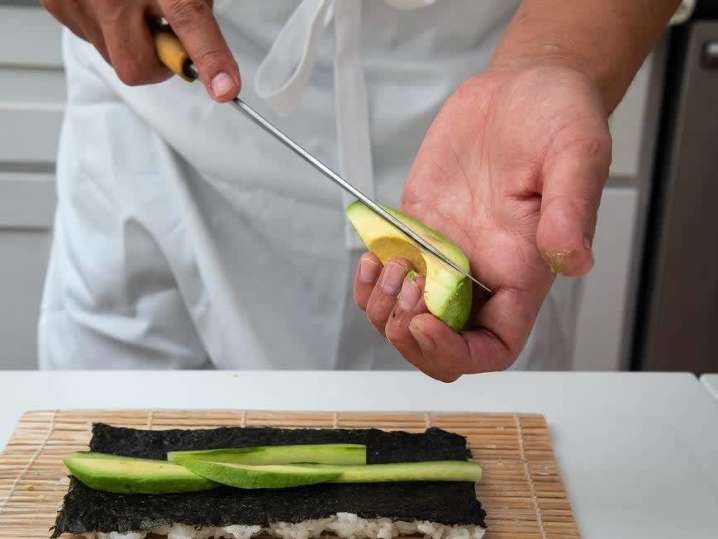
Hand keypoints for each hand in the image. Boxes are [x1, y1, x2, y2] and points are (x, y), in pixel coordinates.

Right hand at [42, 0, 239, 100]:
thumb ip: (196, 10)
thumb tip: (210, 58)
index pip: (188, 20)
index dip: (210, 58)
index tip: (225, 87)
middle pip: (137, 66)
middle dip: (157, 59)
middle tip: (164, 31)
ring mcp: (74, 0)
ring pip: (114, 57)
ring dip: (132, 43)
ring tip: (132, 4)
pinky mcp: (56, 4)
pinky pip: (92, 39)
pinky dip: (108, 29)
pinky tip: (111, 3)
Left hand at [354, 65, 610, 380]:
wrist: (522, 87)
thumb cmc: (558, 120)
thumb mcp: (576, 155)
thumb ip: (570, 210)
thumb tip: (571, 260)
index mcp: (521, 271)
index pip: (492, 348)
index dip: (455, 353)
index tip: (425, 322)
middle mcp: (480, 271)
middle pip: (440, 342)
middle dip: (408, 332)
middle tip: (404, 286)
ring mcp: (444, 252)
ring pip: (405, 314)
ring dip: (382, 307)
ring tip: (386, 265)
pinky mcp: (418, 227)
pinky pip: (386, 274)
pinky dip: (369, 279)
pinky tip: (370, 256)